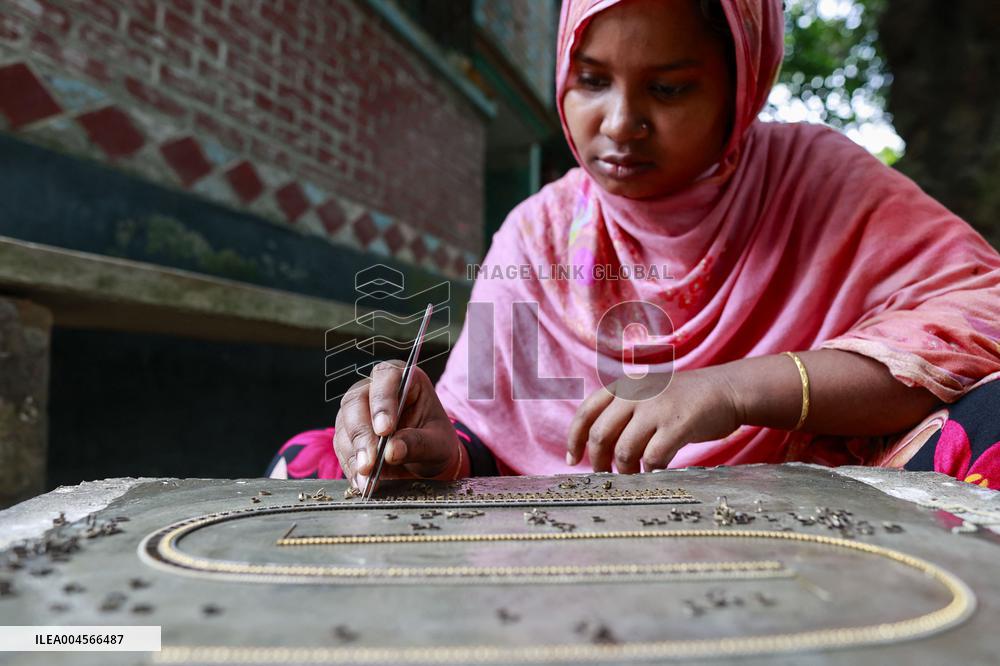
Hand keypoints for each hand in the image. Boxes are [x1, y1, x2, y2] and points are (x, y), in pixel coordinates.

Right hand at [334, 360, 461, 490]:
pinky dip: (350, 465)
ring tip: (367, 478)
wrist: (427, 458)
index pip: (386, 377)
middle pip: (356, 402)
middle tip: (370, 463)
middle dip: (362, 435)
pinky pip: (341, 446)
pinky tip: (362, 482)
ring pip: (344, 425)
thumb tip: (392, 451)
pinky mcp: (347, 431)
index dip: (382, 402)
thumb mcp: (437, 443)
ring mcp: (357, 409)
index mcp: (403, 377)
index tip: (385, 430)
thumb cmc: (435, 441)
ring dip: (354, 454)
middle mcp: (374, 388)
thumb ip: (418, 444)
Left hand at [565, 368, 743, 472]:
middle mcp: (635, 393)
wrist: (727, 390)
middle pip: (601, 435)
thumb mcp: (646, 396)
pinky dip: (651, 470)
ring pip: (625, 450)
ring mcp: (656, 407)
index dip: (575, 439)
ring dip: (626, 470)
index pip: (586, 412)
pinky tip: (658, 470)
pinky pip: (653, 457)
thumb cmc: (683, 401)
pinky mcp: (678, 423)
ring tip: (635, 475)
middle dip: (599, 462)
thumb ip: (622, 414)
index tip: (572, 460)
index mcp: (623, 386)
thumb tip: (596, 449)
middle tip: (606, 476)